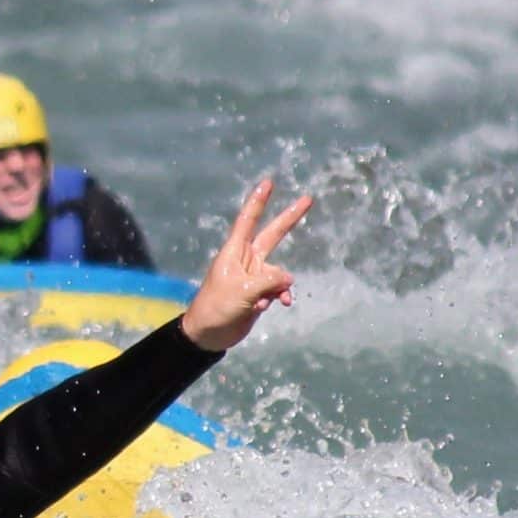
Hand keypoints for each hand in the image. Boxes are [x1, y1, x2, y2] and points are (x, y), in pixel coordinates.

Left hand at [178, 176, 311, 352]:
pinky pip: (278, 289)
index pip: (248, 220)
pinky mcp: (259, 293)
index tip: (268, 183)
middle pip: (272, 234)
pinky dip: (280, 296)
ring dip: (279, 286)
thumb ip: (269, 280)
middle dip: (290, 218)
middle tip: (308, 199)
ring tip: (267, 301)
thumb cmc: (217, 306)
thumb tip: (288, 278)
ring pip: (278, 273)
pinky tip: (275, 306)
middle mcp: (246, 260)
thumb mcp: (244, 290)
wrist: (209, 334)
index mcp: (235, 251)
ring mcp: (254, 276)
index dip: (258, 202)